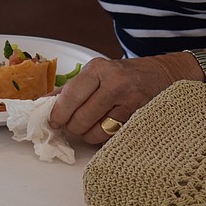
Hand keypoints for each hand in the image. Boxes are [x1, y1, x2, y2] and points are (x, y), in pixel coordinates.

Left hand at [49, 51, 204, 143]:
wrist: (163, 74)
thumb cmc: (123, 75)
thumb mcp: (96, 74)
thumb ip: (69, 89)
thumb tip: (42, 104)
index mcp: (97, 69)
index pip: (69, 97)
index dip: (58, 114)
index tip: (54, 121)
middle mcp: (114, 82)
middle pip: (80, 118)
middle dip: (73, 126)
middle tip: (75, 124)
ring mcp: (130, 100)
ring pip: (95, 131)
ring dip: (88, 134)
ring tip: (93, 124)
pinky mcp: (141, 116)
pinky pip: (112, 136)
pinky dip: (104, 137)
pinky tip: (108, 126)